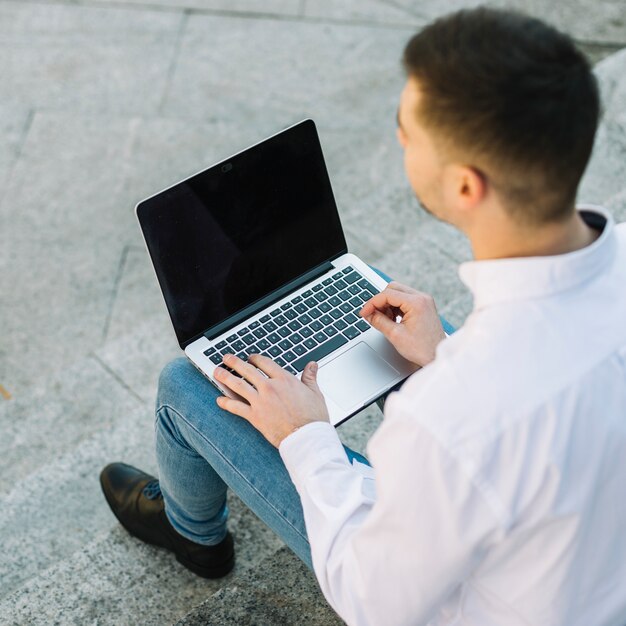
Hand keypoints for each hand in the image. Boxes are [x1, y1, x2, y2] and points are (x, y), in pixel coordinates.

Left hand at [214, 353, 329, 447]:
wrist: (306, 437)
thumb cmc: (313, 417)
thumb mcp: (315, 393)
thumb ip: (310, 377)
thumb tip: (312, 365)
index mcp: (284, 380)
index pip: (264, 363)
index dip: (255, 358)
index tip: (250, 357)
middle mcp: (270, 387)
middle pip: (247, 370)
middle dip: (234, 362)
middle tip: (226, 358)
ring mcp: (260, 401)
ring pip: (238, 385)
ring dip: (225, 377)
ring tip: (217, 372)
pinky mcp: (255, 416)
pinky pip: (236, 407)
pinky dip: (226, 403)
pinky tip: (219, 400)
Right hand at [359, 281, 445, 367]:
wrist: (437, 356)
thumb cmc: (421, 349)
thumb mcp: (395, 335)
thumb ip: (379, 321)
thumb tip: (368, 314)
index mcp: (416, 303)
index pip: (387, 294)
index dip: (372, 303)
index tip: (364, 313)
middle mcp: (422, 298)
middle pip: (392, 289)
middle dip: (380, 301)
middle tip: (373, 315)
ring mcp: (423, 301)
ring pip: (397, 293)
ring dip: (387, 304)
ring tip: (384, 320)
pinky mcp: (423, 306)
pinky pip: (404, 299)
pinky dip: (395, 307)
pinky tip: (392, 319)